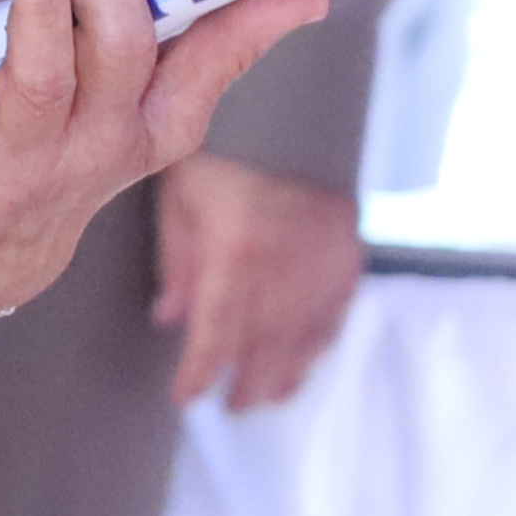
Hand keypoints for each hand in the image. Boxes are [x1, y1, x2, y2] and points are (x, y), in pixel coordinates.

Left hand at [152, 152, 364, 410]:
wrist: (292, 110)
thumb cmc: (226, 149)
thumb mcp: (182, 198)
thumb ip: (178, 263)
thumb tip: (169, 317)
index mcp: (236, 257)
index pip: (215, 337)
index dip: (199, 375)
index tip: (187, 396)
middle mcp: (282, 271)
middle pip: (261, 351)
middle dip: (244, 384)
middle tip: (231, 405)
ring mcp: (320, 267)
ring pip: (302, 343)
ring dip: (283, 376)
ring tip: (266, 396)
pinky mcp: (346, 257)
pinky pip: (333, 316)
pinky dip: (317, 343)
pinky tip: (305, 356)